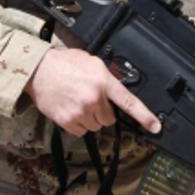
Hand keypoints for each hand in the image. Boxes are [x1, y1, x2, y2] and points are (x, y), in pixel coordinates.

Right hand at [25, 48, 160, 136]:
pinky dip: (77, 124)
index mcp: (103, 82)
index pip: (129, 102)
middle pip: (109, 119)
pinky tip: (70, 109)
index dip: (144, 116)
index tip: (155, 127)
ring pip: (95, 126)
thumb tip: (117, 90)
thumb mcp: (92, 63)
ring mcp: (81, 112)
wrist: (38, 70)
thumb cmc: (64, 64)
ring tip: (76, 102)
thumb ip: (107, 77)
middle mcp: (94, 98)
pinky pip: (81, 131)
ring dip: (89, 118)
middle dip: (102, 112)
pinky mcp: (68, 121)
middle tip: (89, 99)